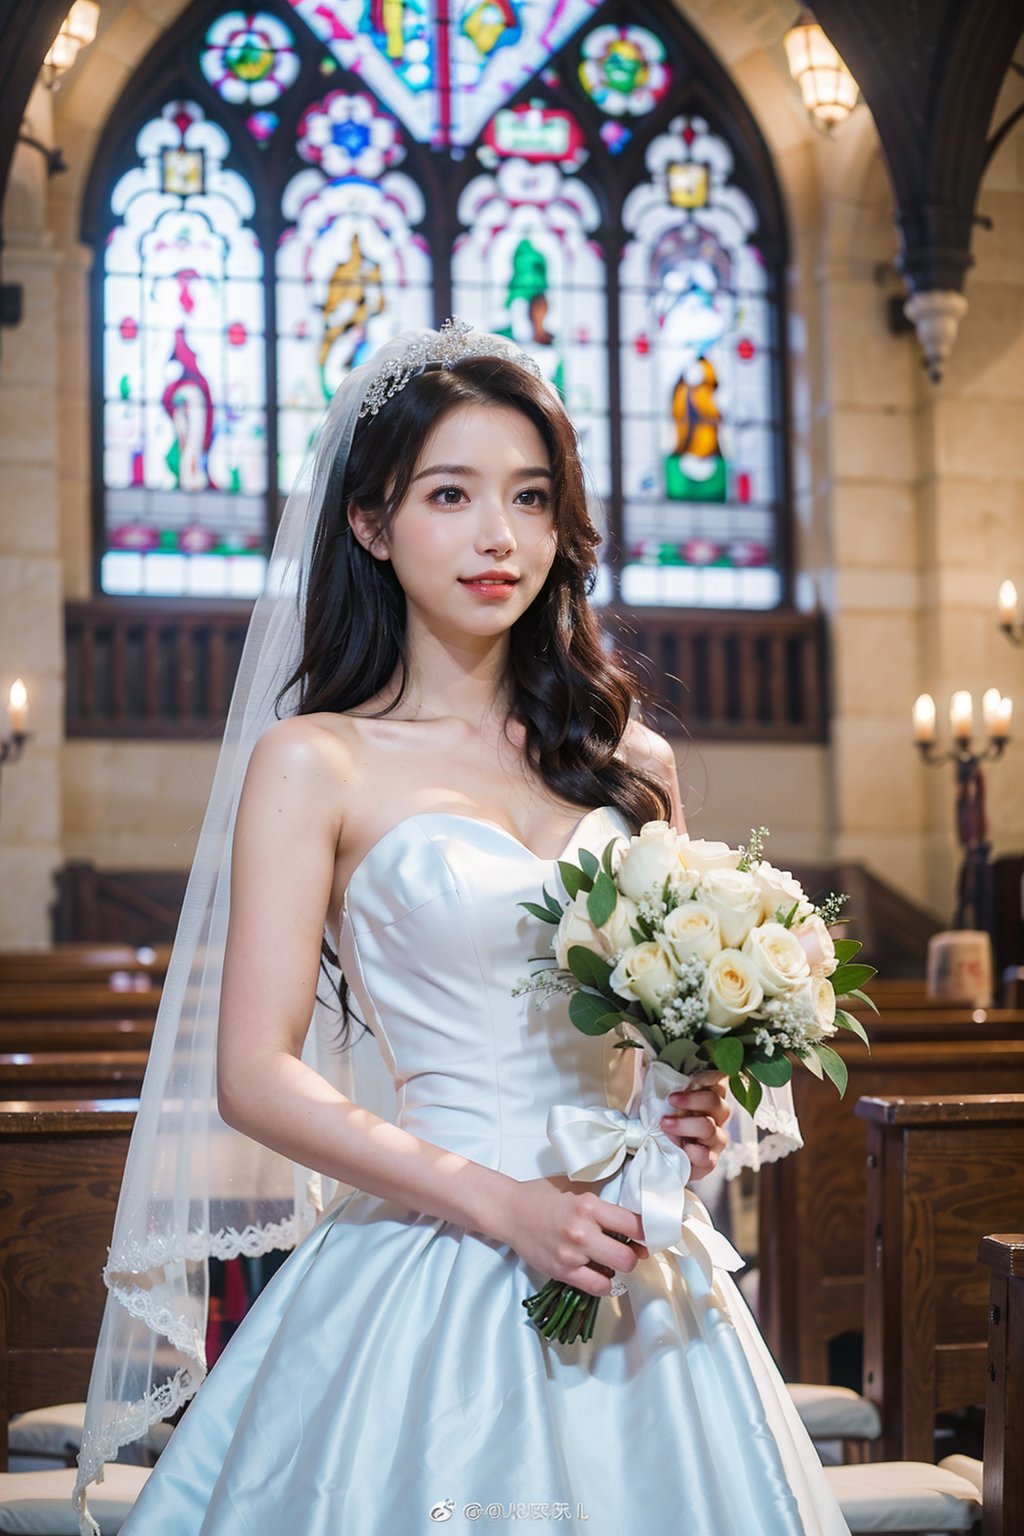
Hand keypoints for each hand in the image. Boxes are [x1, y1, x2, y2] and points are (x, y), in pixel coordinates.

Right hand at [499, 1177, 650, 1297]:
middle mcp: (582, 1231)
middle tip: (630, 1250)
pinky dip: (603, 1282)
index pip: (634, 1224)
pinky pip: (597, 1287)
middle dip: (634, 1255)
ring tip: (609, 1259)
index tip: (650, 1235)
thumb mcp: (575, 1191)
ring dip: (617, 1268)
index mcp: (588, 1205)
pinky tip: (598, 1272)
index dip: (647, 1232)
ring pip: (616, 1273)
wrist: (510, 1212)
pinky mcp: (562, 1272)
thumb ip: (601, 1205)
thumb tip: (632, 1223)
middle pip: (629, 1256)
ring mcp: (571, 1254)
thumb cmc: (542, 1197)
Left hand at [659, 1069, 729, 1180]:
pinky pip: (708, 1156)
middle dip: (692, 1099)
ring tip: (665, 1125)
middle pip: (716, 1102)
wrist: (661, 1158)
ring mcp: (716, 1140)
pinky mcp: (710, 1161)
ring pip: (709, 1128)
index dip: (707, 1078)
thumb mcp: (662, 1103)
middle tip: (671, 1100)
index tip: (688, 1081)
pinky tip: (681, 1149)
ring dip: (684, 1125)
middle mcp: (717, 1118)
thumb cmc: (663, 1125)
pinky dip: (692, 1152)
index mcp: (708, 1098)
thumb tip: (646, 1065)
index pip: (719, 1080)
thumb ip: (663, 1087)